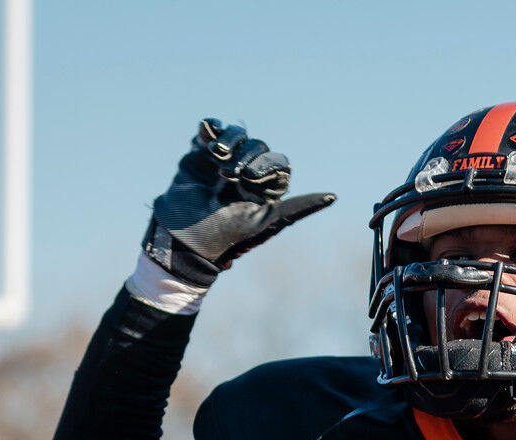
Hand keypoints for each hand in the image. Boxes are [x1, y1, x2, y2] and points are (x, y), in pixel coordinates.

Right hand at [144, 119, 335, 286]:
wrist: (182, 236)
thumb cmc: (228, 235)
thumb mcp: (268, 221)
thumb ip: (299, 207)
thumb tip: (334, 196)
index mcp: (266, 187)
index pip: (278, 163)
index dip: (266, 166)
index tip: (250, 182)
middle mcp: (246, 171)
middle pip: (259, 146)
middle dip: (247, 155)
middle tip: (230, 176)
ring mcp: (222, 160)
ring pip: (237, 133)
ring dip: (231, 140)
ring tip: (216, 155)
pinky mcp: (199, 152)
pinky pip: (211, 128)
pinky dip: (211, 127)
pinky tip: (206, 133)